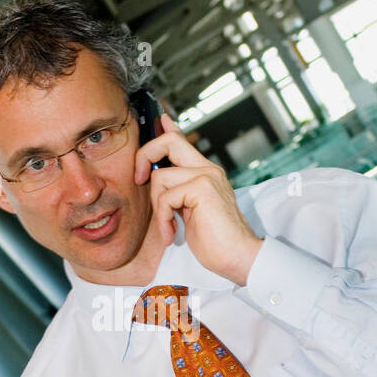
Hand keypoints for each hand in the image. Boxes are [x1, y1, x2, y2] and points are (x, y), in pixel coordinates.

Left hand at [134, 113, 263, 286]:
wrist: (238, 257)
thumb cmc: (215, 241)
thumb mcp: (190, 212)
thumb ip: (177, 192)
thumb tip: (158, 178)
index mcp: (206, 173)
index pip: (183, 141)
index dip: (167, 128)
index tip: (159, 119)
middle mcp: (208, 169)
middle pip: (169, 141)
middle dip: (144, 156)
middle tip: (138, 179)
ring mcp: (206, 176)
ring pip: (160, 177)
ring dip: (157, 208)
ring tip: (168, 228)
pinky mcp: (201, 188)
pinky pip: (165, 197)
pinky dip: (163, 219)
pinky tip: (172, 234)